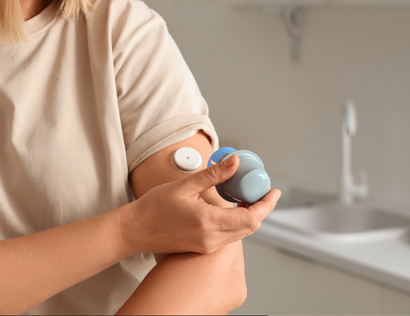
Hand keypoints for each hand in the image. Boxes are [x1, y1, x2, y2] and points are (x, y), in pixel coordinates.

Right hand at [123, 153, 280, 255]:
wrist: (135, 230)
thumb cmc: (154, 207)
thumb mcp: (185, 185)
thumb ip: (214, 175)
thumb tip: (235, 162)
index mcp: (208, 222)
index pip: (251, 218)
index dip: (266, 205)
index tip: (273, 192)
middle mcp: (211, 239)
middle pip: (250, 228)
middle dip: (260, 209)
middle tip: (262, 191)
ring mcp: (207, 246)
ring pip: (240, 233)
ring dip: (249, 216)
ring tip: (246, 197)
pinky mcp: (203, 248)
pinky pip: (228, 236)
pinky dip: (236, 223)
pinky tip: (229, 208)